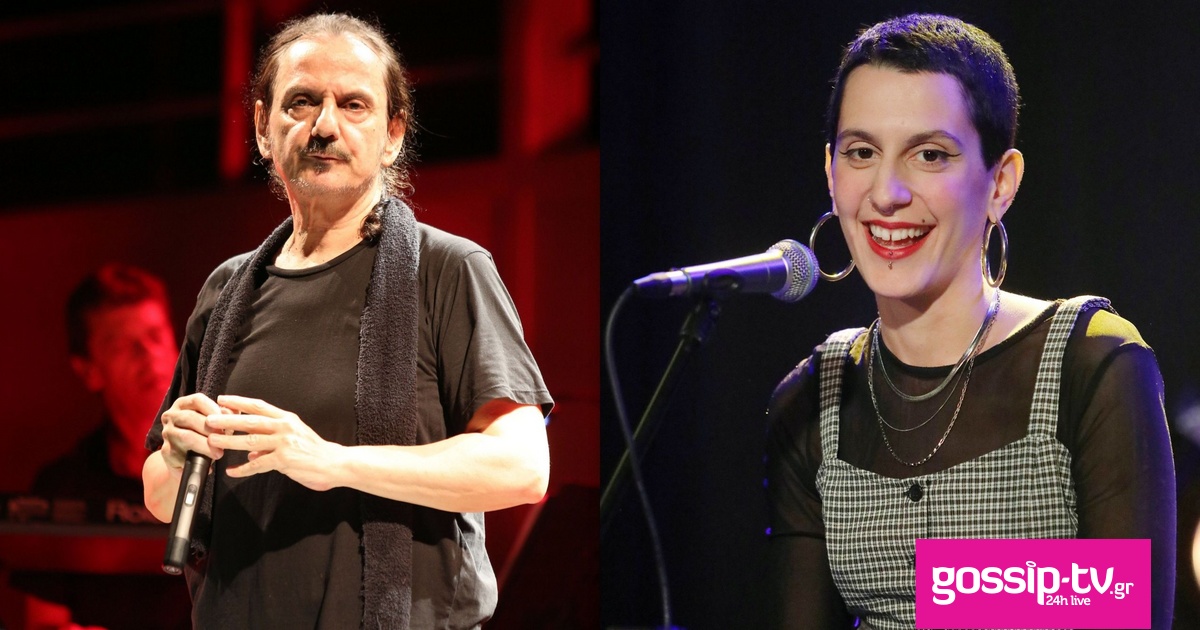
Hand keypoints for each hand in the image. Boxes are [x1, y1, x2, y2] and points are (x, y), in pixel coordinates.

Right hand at [160, 393, 223, 469]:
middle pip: (190, 417)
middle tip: (224, 439)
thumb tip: (233, 412)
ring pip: (186, 436)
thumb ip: (225, 415)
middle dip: (210, 429)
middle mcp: (171, 416)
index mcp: (183, 404)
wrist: (184, 459)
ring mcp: (167, 434)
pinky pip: (181, 454)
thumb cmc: (204, 435)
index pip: (197, 400)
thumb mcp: (216, 423)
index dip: (213, 409)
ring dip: (205, 445)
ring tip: (218, 453)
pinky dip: (196, 459)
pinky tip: (207, 464)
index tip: (225, 420)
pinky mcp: (166, 451)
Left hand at [205, 395, 343, 490]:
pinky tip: (232, 471)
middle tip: (209, 420)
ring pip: (250, 441)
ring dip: (229, 441)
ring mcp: (284, 443)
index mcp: (287, 418)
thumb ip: (272, 442)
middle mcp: (285, 427)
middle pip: (250, 421)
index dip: (239, 402)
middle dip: (227, 420)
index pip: (259, 406)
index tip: (222, 400)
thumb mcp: (295, 438)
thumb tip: (252, 451)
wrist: (335, 463)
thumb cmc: (315, 451)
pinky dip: (243, 469)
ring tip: (213, 440)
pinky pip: (258, 464)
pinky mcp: (284, 460)